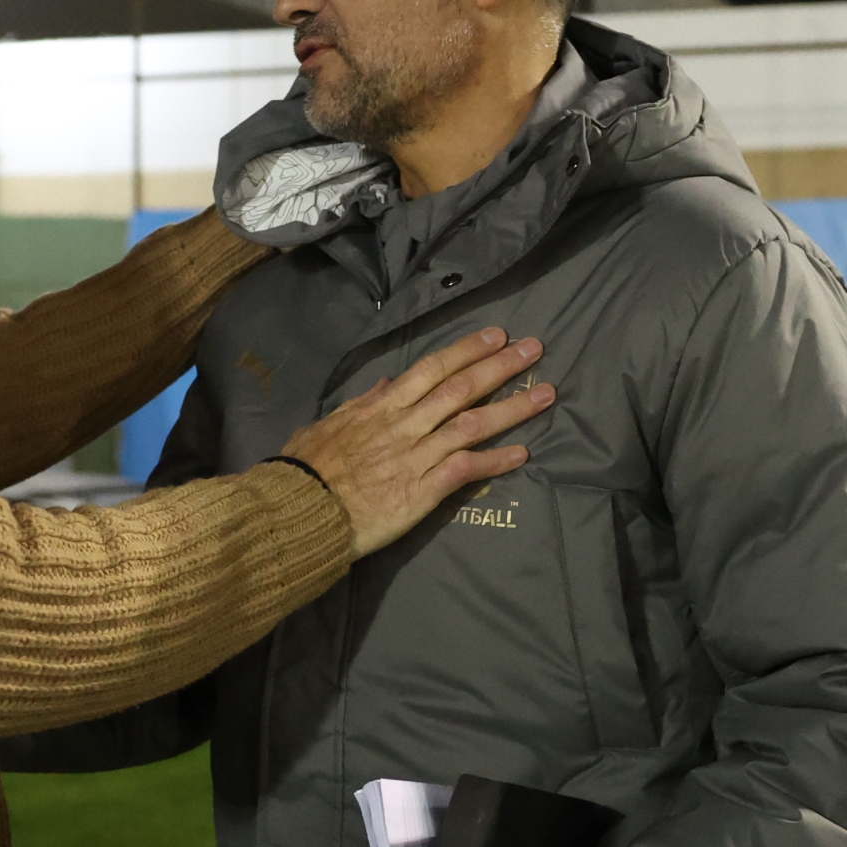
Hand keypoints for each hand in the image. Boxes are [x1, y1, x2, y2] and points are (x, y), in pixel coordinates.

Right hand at [277, 329, 553, 557]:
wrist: (300, 509)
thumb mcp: (328, 425)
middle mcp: (404, 425)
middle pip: (460, 388)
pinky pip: (465, 470)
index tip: (496, 336)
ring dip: (512, 408)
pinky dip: (495, 460)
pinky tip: (523, 452)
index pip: (431, 369)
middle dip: (500, 367)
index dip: (467, 350)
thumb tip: (387, 382)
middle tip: (534, 349)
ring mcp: (416, 456)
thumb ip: (361, 404)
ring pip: (471, 424)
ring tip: (545, 394)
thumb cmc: (307, 469)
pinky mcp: (422, 491)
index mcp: (382, 407)